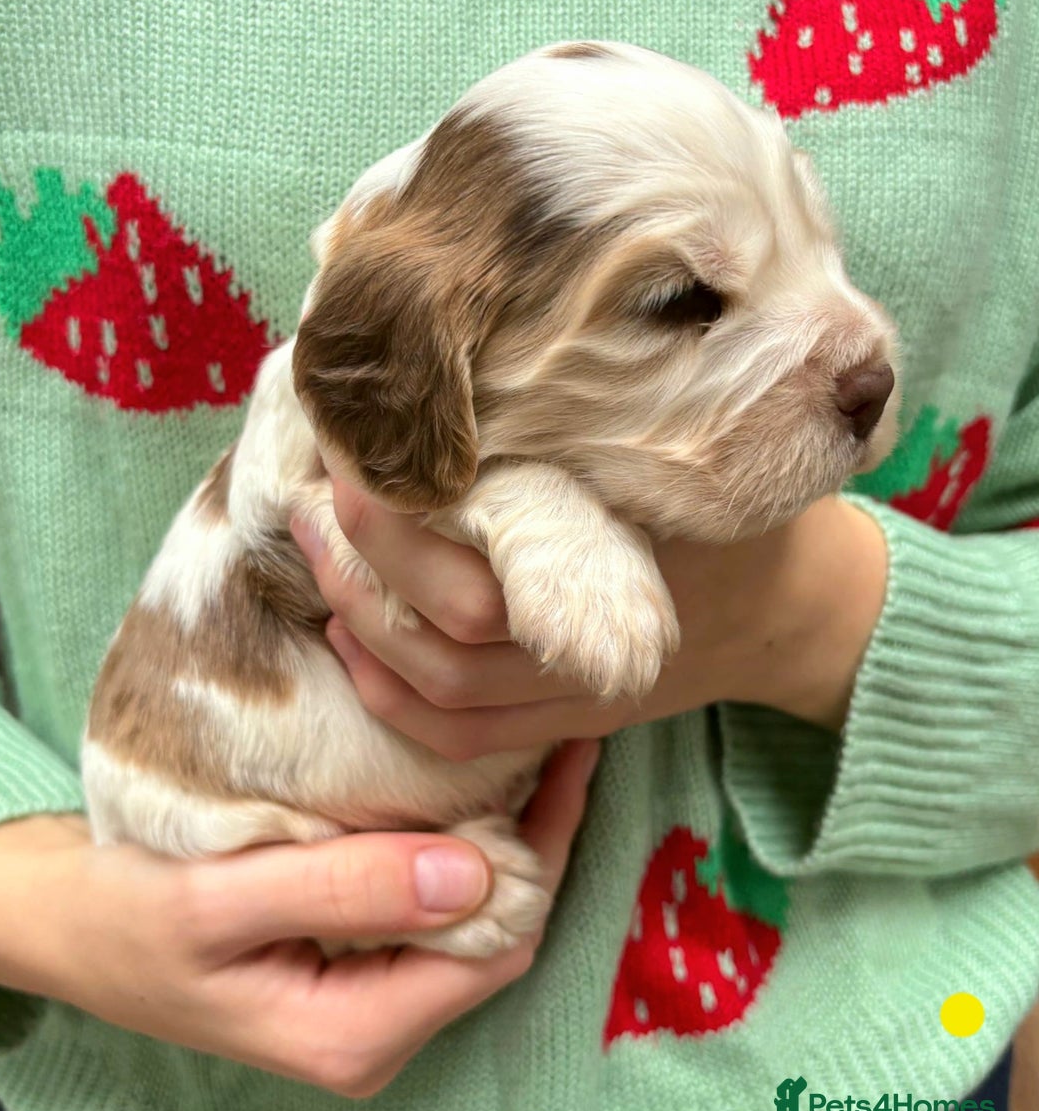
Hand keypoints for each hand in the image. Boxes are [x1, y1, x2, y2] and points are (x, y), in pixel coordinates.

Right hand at [0, 738, 596, 1097]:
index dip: (545, 847)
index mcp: (355, 1032)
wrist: (68, 928)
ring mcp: (370, 997)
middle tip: (562, 727)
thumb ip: (344, 889)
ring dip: (509, 832)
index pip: (496, 942)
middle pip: (499, 931)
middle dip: (541, 834)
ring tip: (533, 741)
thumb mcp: (222, 902)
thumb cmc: (129, 918)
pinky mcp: (356, 961)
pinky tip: (474, 777)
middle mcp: (378, 1028)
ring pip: (474, 914)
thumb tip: (473, 872)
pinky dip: (464, 839)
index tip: (567, 750)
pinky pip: (436, 903)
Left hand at [292, 482, 887, 756]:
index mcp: (618, 576)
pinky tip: (351, 645)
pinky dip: (395, 701)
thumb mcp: (688, 455)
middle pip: (446, 629)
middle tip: (313, 497)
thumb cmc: (741, 515)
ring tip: (319, 560)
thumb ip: (598, 434)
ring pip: (441, 691)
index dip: (402, 522)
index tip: (355, 458)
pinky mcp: (569, 721)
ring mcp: (575, 698)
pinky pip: (465, 736)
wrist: (796, 609)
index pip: (482, 567)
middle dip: (364, 563)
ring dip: (364, 629)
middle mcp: (587, 649)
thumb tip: (485, 374)